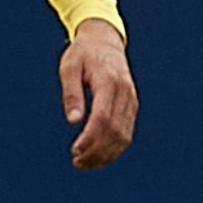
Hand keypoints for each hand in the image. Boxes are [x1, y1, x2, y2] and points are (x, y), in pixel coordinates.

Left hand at [60, 19, 136, 169]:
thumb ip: (71, 93)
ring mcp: (131, 100)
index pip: (103, 118)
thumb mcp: (70, 67)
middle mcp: (125, 92)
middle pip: (115, 131)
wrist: (104, 39)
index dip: (90, 138)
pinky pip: (127, 132)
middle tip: (77, 162)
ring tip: (85, 163)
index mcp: (109, 82)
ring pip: (124, 136)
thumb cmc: (83, 53)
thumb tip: (72, 120)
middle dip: (97, 152)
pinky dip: (114, 148)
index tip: (75, 151)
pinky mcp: (132, 105)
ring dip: (106, 154)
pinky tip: (98, 154)